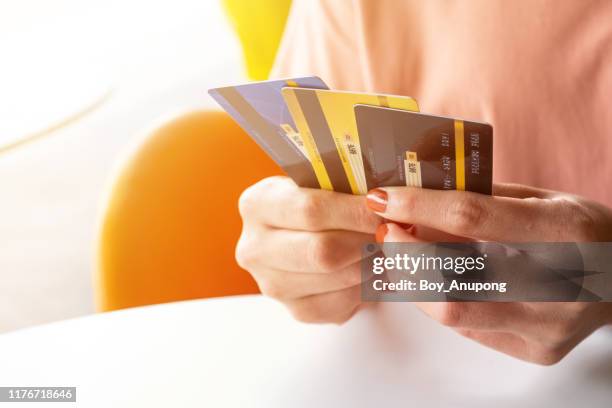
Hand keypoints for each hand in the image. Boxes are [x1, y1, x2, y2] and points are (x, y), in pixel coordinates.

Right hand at [236, 176, 381, 323]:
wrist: (307, 233)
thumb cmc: (321, 201)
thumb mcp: (323, 181)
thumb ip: (347, 186)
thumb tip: (386, 200)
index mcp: (257, 204)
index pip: (311, 210)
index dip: (355, 212)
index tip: (386, 209)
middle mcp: (255, 248)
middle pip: (322, 252)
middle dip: (366, 240)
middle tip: (393, 230)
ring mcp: (272, 284)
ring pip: (338, 278)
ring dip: (372, 262)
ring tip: (388, 245)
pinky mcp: (296, 309)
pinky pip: (343, 302)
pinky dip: (367, 285)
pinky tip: (374, 266)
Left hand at [366, 183, 611, 363]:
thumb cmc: (582, 230)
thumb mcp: (542, 198)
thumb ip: (484, 199)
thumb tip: (418, 197)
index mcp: (565, 232)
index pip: (474, 218)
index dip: (420, 207)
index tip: (384, 199)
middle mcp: (559, 287)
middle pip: (453, 280)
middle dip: (404, 254)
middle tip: (387, 231)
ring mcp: (548, 328)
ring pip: (451, 311)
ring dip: (413, 280)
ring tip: (402, 255)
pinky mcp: (536, 351)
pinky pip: (467, 326)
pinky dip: (440, 299)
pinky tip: (434, 279)